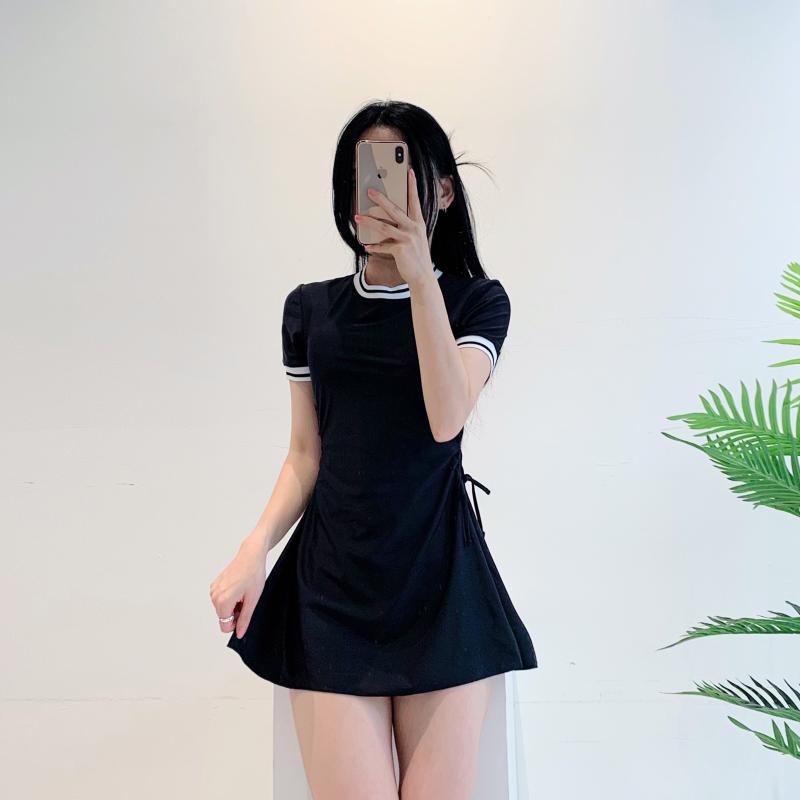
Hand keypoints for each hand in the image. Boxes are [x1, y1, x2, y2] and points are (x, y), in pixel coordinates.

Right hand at [209, 537, 266, 638]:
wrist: (250, 556)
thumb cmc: (254, 574)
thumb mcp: (253, 600)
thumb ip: (245, 619)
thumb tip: (239, 634)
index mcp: (223, 601)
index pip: (224, 626)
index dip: (236, 624)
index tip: (245, 612)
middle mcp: (215, 596)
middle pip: (223, 618)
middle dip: (235, 614)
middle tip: (246, 600)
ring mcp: (213, 589)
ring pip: (221, 609)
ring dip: (232, 606)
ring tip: (243, 593)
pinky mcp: (214, 585)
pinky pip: (220, 600)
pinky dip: (229, 598)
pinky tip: (238, 588)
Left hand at [354, 167, 433, 284]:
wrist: (423, 276)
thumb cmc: (417, 257)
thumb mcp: (415, 239)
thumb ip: (405, 228)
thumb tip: (386, 221)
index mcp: (418, 224)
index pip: (415, 201)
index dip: (412, 186)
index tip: (410, 171)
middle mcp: (414, 228)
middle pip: (394, 210)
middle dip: (381, 199)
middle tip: (369, 191)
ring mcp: (408, 238)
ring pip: (384, 226)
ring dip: (369, 221)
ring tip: (357, 217)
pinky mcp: (400, 249)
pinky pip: (383, 245)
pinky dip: (374, 246)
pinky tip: (366, 246)